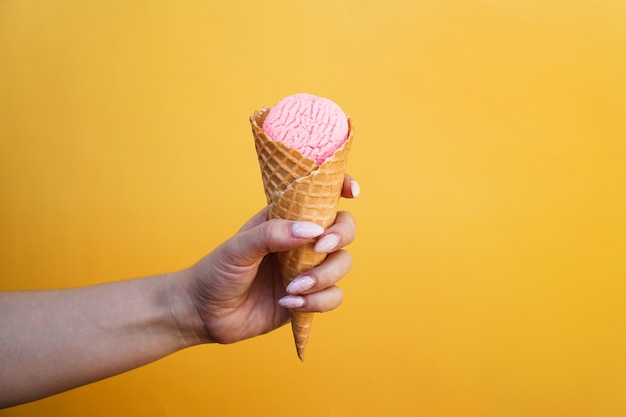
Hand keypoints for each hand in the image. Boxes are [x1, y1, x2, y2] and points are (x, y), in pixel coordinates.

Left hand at [185, 175, 358, 343]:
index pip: (320, 196)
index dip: (340, 187)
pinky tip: (289, 303)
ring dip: (324, 277)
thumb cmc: (217, 272)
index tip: (351, 192)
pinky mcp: (308, 298)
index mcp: (286, 219)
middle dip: (340, 237)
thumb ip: (272, 234)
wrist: (204, 314)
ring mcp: (307, 270)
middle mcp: (302, 241)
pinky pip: (333, 297)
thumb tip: (311, 230)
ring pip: (342, 264)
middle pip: (344, 229)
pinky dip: (317, 301)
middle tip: (319, 248)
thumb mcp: (239, 247)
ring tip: (293, 288)